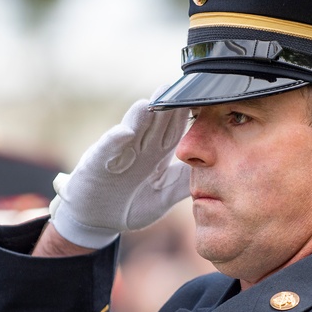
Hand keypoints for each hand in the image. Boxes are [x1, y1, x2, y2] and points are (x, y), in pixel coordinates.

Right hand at [49, 90, 190, 248]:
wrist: (99, 221)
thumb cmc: (132, 205)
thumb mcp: (162, 197)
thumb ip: (182, 183)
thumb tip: (214, 170)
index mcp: (156, 156)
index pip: (174, 133)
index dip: (185, 119)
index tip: (200, 102)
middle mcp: (138, 150)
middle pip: (154, 126)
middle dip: (165, 109)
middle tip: (178, 89)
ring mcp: (117, 154)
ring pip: (132, 132)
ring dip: (140, 118)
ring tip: (150, 103)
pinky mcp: (97, 164)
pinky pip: (108, 150)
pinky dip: (116, 141)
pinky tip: (126, 132)